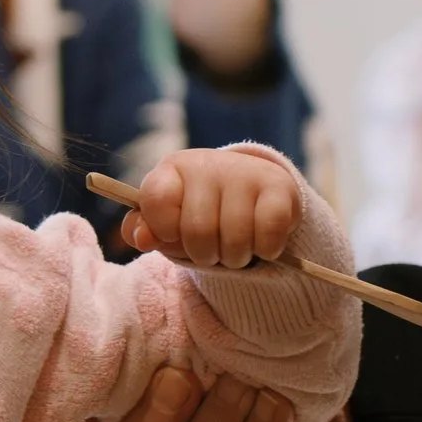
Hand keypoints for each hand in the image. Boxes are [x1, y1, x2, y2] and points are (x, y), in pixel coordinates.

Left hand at [117, 146, 303, 269]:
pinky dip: (266, 251)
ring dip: (235, 258)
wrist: (251, 190)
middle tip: (211, 249)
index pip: (155, 200)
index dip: (163, 229)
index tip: (173, 233)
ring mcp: (245, 172)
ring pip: (235, 240)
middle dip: (204, 254)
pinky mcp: (279, 186)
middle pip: (198, 232)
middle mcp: (207, 163)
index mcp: (172, 168)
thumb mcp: (166, 220)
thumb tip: (142, 239)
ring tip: (236, 248)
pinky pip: (269, 236)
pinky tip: (263, 242)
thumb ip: (144, 229)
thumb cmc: (198, 211)